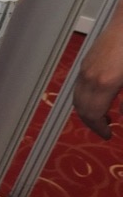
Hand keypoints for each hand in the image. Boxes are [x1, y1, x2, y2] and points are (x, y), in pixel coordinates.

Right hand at [72, 0, 122, 139]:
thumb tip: (120, 114)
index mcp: (104, 84)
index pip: (93, 115)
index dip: (99, 128)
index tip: (109, 135)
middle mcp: (89, 78)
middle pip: (81, 109)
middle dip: (91, 122)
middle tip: (105, 129)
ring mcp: (85, 68)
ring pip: (77, 98)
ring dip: (87, 110)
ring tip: (103, 115)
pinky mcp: (87, 61)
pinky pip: (80, 86)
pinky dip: (86, 97)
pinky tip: (100, 96)